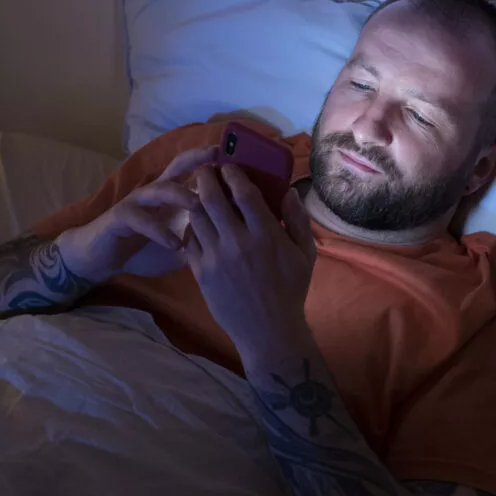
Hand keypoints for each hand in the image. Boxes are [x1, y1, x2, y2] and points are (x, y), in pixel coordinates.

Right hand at [56, 148, 218, 282]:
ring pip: (160, 189)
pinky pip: (141, 220)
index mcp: (171, 194)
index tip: (238, 159)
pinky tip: (175, 244)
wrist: (100, 257)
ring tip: (199, 206)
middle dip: (198, 159)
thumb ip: (199, 238)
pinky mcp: (121, 217)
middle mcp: (155, 191)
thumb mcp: (179, 245)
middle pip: (177, 166)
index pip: (194, 171)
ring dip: (180, 195)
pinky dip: (159, 232)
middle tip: (218, 157)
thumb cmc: (143, 248)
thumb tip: (229, 241)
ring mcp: (137, 201)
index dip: (214, 164)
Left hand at [185, 164, 316, 366]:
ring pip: (196, 217)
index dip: (233, 173)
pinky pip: (189, 241)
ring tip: (197, 191)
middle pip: (212, 198)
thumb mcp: (306, 253)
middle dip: (206, 177)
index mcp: (266, 234)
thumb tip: (288, 191)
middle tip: (206, 169)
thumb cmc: (291, 289)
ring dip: (195, 199)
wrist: (268, 330)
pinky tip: (196, 222)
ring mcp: (216, 258)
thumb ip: (299, 219)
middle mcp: (238, 242)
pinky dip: (191, 226)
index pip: (244, 192)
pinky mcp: (201, 273)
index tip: (229, 165)